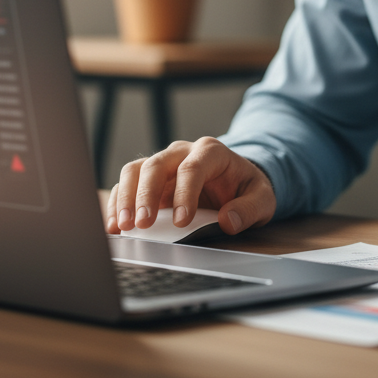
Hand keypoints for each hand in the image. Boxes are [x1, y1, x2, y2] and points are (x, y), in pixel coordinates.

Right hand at [106, 137, 275, 236]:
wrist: (237, 180)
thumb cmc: (247, 188)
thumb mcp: (262, 198)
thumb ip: (249, 209)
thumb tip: (228, 221)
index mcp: (211, 152)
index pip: (192, 168)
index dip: (185, 193)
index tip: (181, 222)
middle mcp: (182, 152)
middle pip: (157, 164)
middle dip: (146, 195)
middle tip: (142, 224)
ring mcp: (164, 164)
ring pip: (136, 170)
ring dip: (126, 197)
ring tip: (122, 226)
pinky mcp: (151, 179)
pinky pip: (128, 183)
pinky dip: (118, 201)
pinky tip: (115, 225)